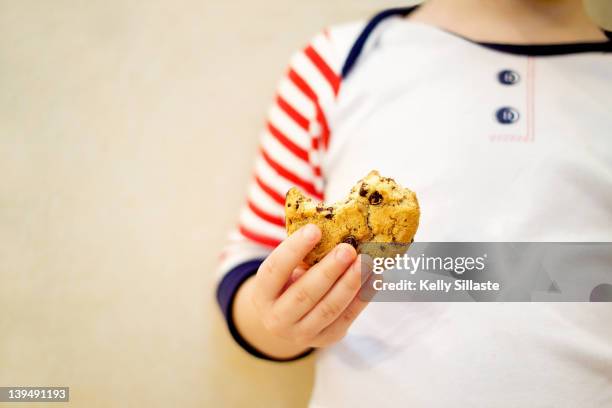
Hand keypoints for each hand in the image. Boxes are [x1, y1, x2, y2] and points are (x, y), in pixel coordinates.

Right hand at [251, 224, 371, 348]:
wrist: (285, 319)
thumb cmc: (287, 281)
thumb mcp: (285, 268)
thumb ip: (302, 252)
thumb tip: (334, 224)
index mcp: (262, 293)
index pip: (275, 270)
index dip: (294, 249)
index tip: (315, 229)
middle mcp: (277, 318)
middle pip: (305, 294)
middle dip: (329, 270)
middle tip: (348, 249)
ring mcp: (301, 333)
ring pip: (329, 309)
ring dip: (350, 284)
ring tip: (367, 262)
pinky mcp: (325, 339)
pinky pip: (346, 318)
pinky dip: (363, 297)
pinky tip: (375, 277)